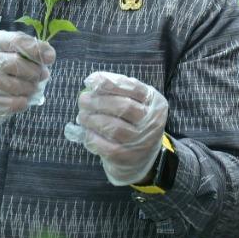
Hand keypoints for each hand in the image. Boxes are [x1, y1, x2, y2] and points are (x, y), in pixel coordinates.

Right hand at [0, 31, 54, 129]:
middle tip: (42, 75)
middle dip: (34, 71)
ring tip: (33, 87)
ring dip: (29, 88)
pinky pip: (8, 104)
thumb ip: (25, 48)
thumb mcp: (4, 49)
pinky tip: (24, 99)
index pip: (16, 41)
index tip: (50, 57)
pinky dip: (21, 102)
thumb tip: (49, 55)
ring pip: (13, 85)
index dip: (36, 49)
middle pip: (15, 64)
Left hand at [64, 71, 167, 185]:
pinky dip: (92, 136)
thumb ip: (118, 90)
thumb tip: (94, 80)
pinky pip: (106, 146)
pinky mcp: (127, 157)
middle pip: (124, 107)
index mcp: (155, 102)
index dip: (111, 83)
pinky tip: (86, 131)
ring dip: (93, 119)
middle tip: (83, 99)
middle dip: (99, 101)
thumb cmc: (133, 123)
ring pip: (114, 127)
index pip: (133, 88)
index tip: (92, 81)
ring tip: (82, 115)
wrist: (140, 157)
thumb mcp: (135, 103)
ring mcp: (141, 141)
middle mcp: (152, 121)